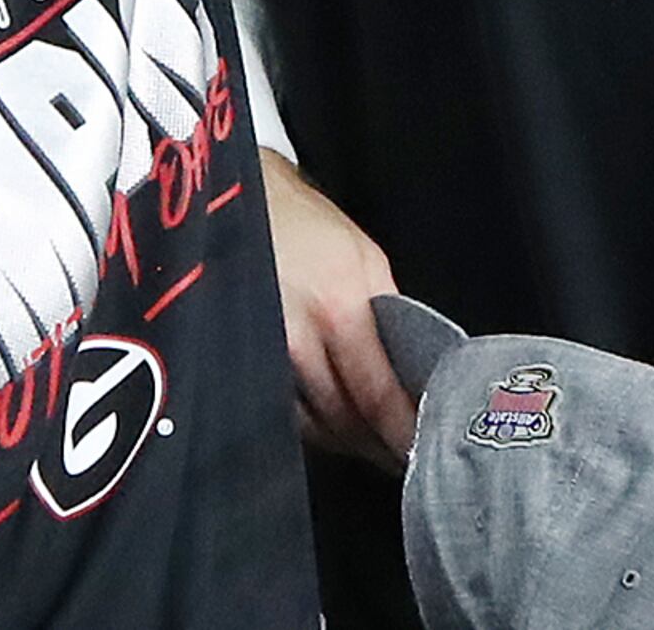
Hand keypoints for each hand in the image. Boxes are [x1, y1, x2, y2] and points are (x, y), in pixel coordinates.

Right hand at [259, 152, 416, 469]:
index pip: (378, 396)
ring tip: (369, 446)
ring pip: (310, 424)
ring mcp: (260, 352)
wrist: (229, 194)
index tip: (423, 456)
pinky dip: (307, 424)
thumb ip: (387, 317)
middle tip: (402, 458)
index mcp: (340, 307)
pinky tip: (325, 424)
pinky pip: (280, 409)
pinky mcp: (233, 360)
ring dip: (343, 440)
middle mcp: (296, 338)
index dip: (401, 435)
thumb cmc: (304, 220)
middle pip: (343, 420)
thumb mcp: (363, 257)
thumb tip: (410, 375)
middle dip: (375, 445)